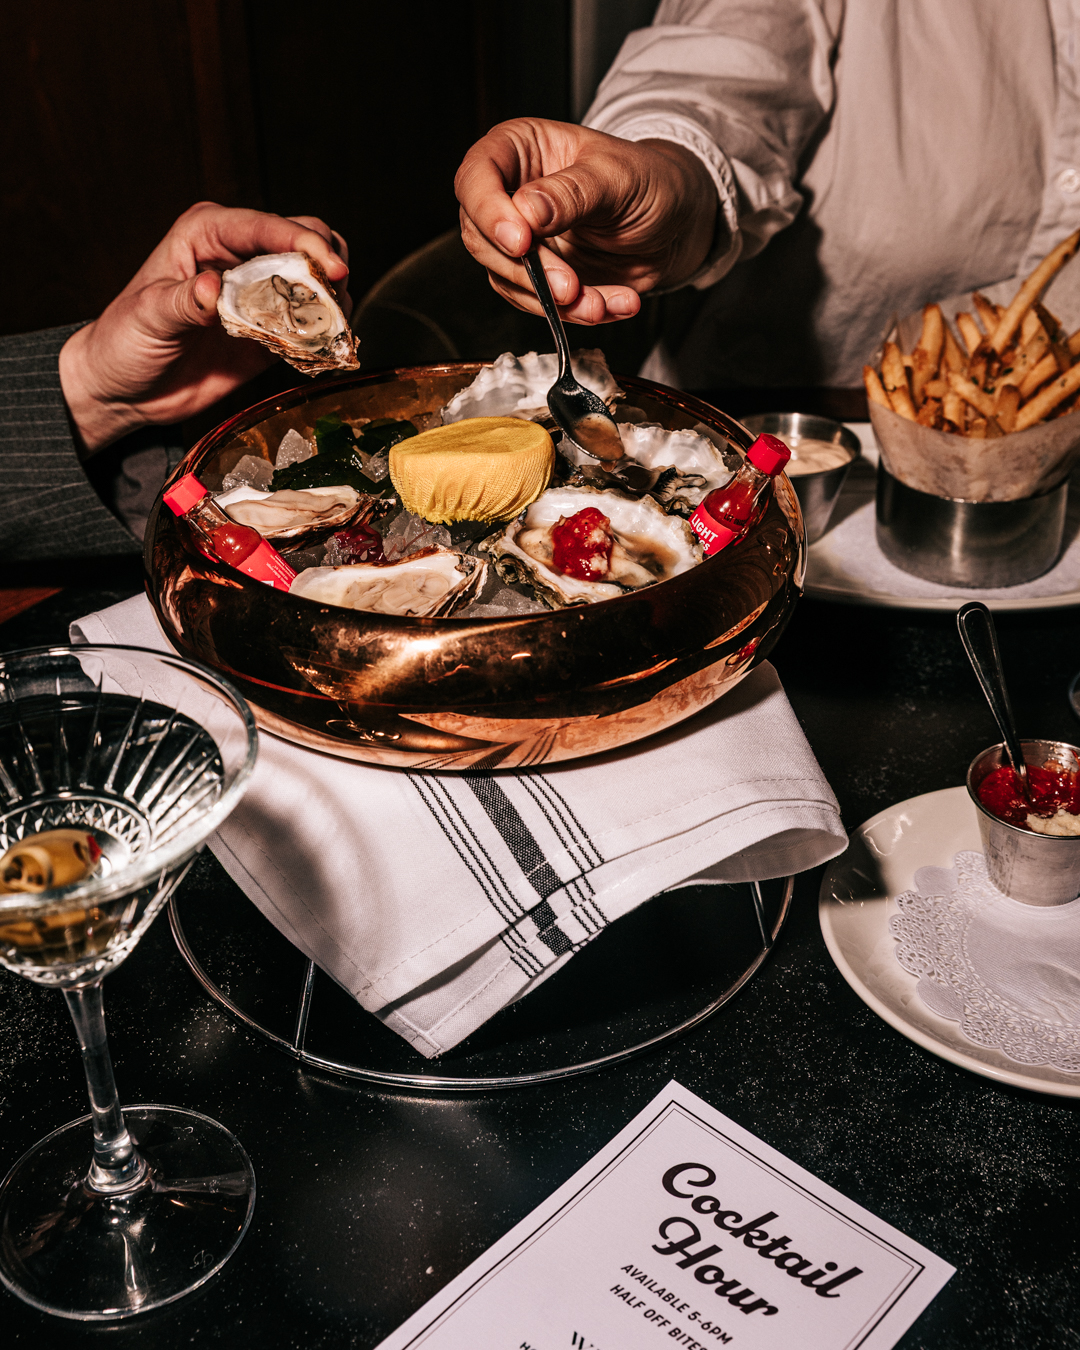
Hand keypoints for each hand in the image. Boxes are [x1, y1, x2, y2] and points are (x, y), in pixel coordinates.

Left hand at [59, 202, 350, 453]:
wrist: (126, 389)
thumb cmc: (124, 342)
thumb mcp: (147, 317)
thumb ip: (183, 302)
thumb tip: (213, 288)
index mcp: (207, 234)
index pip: (265, 227)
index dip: (304, 243)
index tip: (332, 267)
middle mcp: (239, 255)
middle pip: (304, 241)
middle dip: (327, 267)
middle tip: (336, 301)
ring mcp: (259, 292)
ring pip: (315, 280)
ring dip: (332, 301)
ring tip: (333, 328)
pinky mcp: (271, 330)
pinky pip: (311, 323)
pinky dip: (326, 333)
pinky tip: (325, 348)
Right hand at [455, 119, 718, 324]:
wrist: (678, 221)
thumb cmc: (649, 180)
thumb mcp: (616, 177)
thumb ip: (571, 193)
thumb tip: (525, 210)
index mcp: (520, 150)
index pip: (476, 178)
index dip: (489, 212)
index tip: (521, 241)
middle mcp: (512, 196)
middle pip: (482, 238)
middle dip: (526, 271)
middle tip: (568, 285)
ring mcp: (525, 242)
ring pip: (507, 280)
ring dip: (552, 301)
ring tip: (598, 302)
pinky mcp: (542, 278)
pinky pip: (540, 304)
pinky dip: (576, 313)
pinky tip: (612, 304)